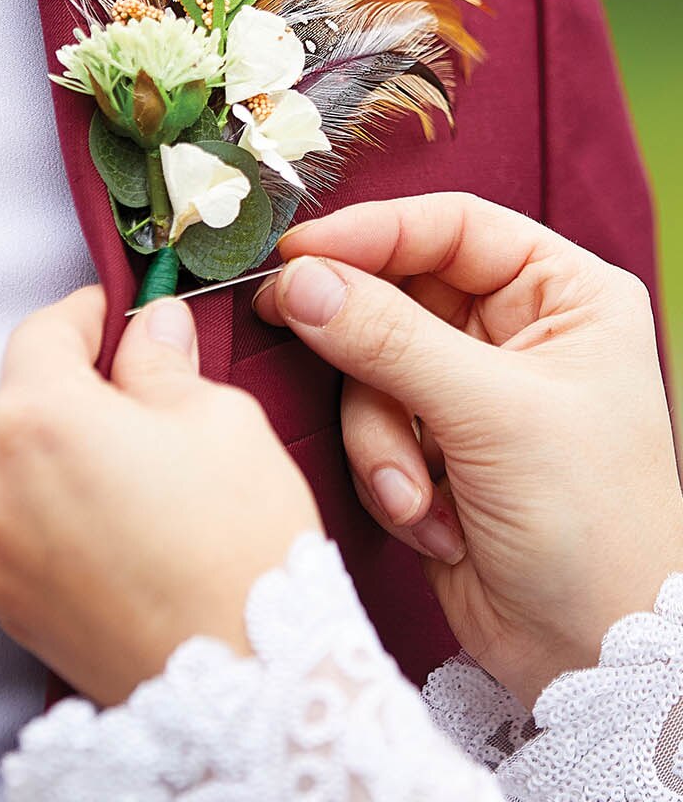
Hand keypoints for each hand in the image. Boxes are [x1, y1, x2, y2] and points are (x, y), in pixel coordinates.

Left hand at [0, 287, 321, 705]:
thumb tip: (150, 327)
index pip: (42, 333)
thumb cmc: (237, 545)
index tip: (117, 314)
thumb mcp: (220, 420)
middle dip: (62, 379)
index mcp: (41, 414)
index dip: (86, 314)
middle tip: (125, 386)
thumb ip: (164, 363)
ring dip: (22, 442)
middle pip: (9, 395)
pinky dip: (15, 502)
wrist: (245, 685)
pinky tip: (74, 511)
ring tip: (88, 453)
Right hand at [256, 192, 682, 705]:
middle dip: (362, 346)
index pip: (452, 227)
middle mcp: (516, 331)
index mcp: (563, 295)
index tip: (298, 253)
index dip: (373, 232)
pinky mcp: (434, 444)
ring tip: (413, 491)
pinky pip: (370, 424)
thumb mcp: (491, 414)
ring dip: (380, 435)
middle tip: (291, 327)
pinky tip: (429, 519)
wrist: (593, 658)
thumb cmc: (590, 522)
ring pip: (370, 366)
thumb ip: (387, 339)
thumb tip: (298, 281)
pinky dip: (387, 472)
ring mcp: (470, 389)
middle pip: (396, 293)